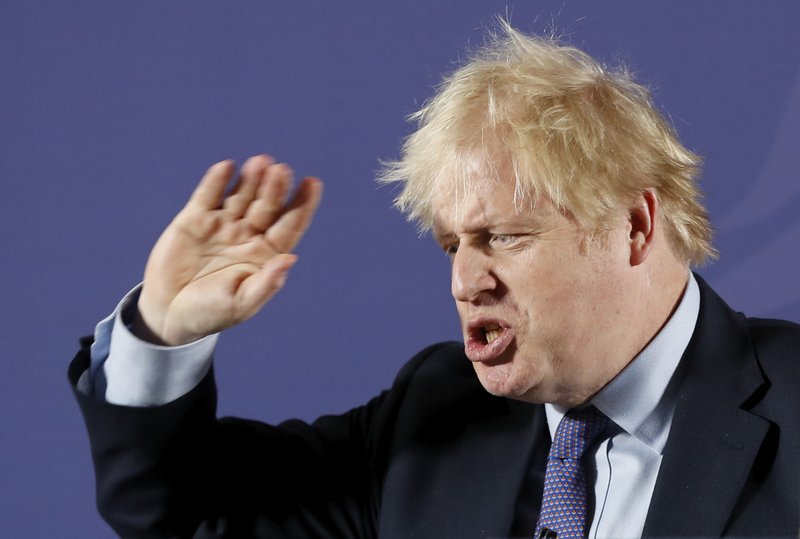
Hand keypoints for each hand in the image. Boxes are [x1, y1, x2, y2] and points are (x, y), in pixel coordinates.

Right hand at [134, 155, 322, 344]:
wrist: (169, 312)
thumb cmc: (211, 312)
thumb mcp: (241, 304)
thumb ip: (267, 283)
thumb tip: (291, 259)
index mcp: (266, 254)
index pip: (290, 224)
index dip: (303, 204)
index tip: (314, 183)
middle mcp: (248, 235)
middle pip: (267, 205)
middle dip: (275, 188)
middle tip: (282, 170)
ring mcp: (222, 225)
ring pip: (241, 195)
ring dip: (251, 179)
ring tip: (262, 162)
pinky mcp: (194, 220)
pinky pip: (207, 195)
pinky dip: (216, 181)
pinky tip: (226, 167)